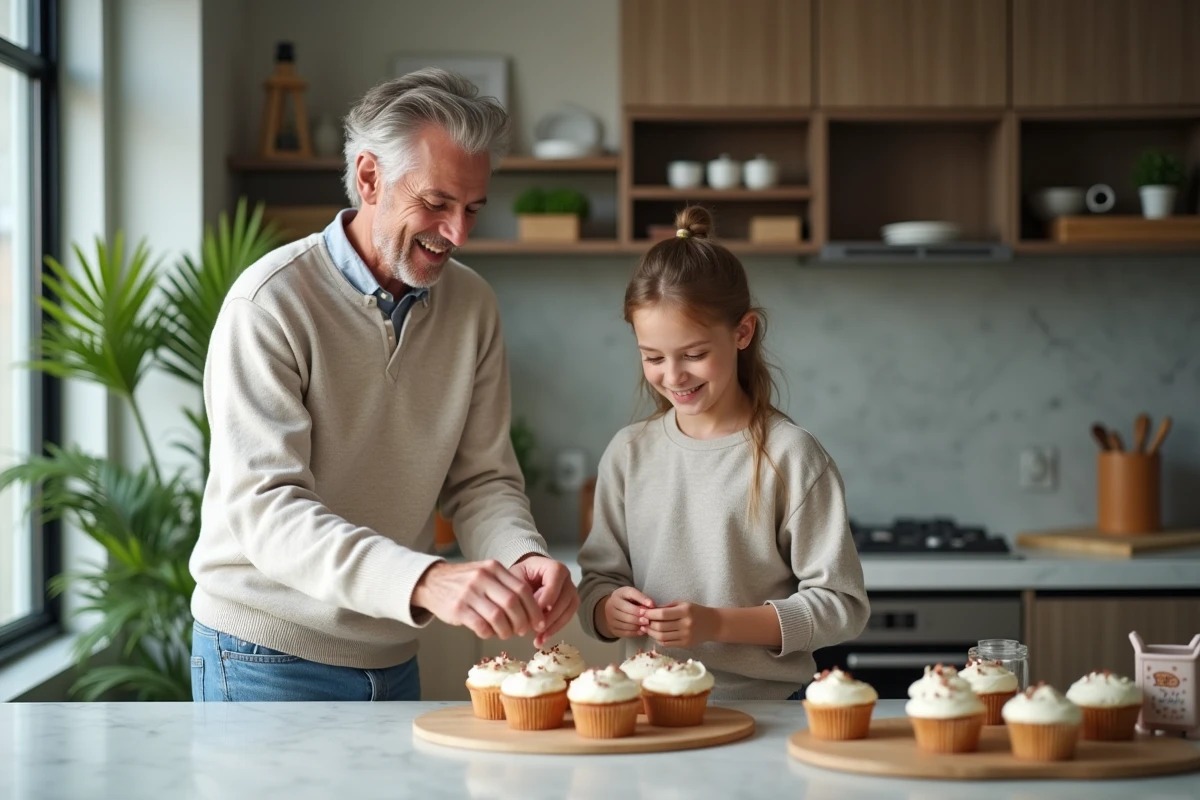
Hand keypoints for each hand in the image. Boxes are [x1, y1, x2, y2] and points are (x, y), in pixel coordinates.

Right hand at [411, 560, 543, 639]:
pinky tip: (489, 633)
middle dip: (522, 622)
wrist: (432, 581)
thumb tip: (531, 612)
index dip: (534, 609)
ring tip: (506, 634)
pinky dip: (489, 633)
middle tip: (523, 631)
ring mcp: (469, 593)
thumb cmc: (464, 581)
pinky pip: (481, 626)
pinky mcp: (458, 608)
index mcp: (493, 568)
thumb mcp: (486, 574)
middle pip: (513, 603)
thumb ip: (506, 587)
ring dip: (506, 631)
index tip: (538, 622)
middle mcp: (482, 578)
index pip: (522, 589)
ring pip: (498, 617)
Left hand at [511, 555, 579, 647]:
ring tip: (538, 638)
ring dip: (553, 626)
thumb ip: (522, 591)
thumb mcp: (516, 579)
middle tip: (535, 628)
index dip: (548, 595)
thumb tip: (530, 612)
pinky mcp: (570, 605)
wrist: (523, 580)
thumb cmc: (519, 577)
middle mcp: (566, 578)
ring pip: (568, 610)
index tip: (536, 610)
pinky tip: (541, 639)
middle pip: (565, 597)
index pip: (556, 577)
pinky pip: (567, 618)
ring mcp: (570, 592)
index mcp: (553, 567)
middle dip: (550, 615)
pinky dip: (554, 630)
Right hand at [600, 586, 655, 638]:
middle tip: (648, 620)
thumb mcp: (633, 595)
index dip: (642, 600)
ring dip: (637, 626)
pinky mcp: (612, 628)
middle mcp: (611, 605)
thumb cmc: (627, 600)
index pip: (630, 595)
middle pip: (626, 613)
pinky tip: (641, 631)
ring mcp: (610, 618)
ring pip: (625, 624)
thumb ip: (642, 598)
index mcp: (619, 594)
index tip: (651, 606)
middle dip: (638, 618)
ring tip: (646, 626)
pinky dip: (634, 633)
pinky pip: (624, 633)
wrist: (612, 608)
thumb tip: (652, 606)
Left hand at [643, 602, 718, 647]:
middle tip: (642, 621)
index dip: (650, 614)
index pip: (663, 614)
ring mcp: (686, 636)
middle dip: (648, 624)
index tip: (642, 612)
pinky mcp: (686, 645)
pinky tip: (656, 634)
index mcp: (685, 611)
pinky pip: (667, 643)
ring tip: (647, 628)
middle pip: (660, 627)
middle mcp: (686, 624)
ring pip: (662, 637)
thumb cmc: (696, 611)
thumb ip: (667, 607)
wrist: (713, 624)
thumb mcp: (683, 604)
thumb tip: (649, 611)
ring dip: (651, 632)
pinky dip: (658, 639)